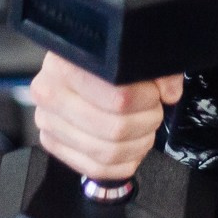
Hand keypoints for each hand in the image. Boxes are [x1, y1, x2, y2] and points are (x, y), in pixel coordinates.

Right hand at [27, 52, 184, 184]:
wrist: (72, 58)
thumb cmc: (102, 54)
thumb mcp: (131, 48)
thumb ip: (156, 67)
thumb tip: (169, 93)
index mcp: (67, 64)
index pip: (120, 97)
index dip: (148, 99)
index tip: (154, 92)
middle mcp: (50, 94)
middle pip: (115, 129)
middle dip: (146, 123)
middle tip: (153, 111)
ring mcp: (48, 122)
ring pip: (107, 153)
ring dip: (138, 145)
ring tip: (144, 128)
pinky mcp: (52, 143)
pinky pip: (95, 169)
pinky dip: (123, 164)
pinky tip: (132, 148)